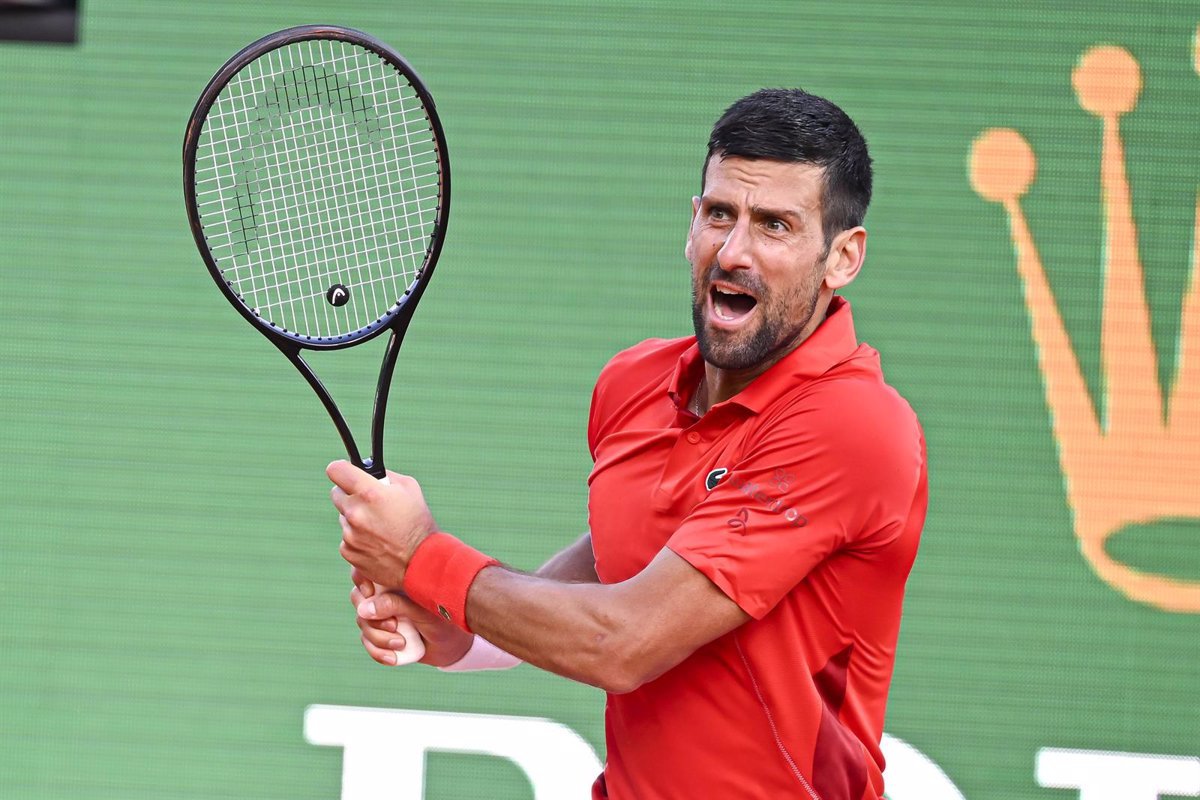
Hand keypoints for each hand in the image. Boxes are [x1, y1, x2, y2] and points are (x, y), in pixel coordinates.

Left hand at [329, 461, 436, 587]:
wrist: (422, 562)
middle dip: (350, 494)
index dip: (341, 469)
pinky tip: (378, 542)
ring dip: (356, 518)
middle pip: (336, 493)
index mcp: (369, 493)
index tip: (345, 472)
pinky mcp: (348, 551)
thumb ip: (385, 476)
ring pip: (344, 517)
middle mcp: (355, 512)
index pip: (336, 470)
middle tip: (368, 501)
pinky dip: (358, 538)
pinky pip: (347, 538)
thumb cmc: (419, 522)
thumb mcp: (409, 488)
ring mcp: (350, 534)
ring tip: (380, 526)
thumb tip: (369, 472)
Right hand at [351, 569, 472, 666]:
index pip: (367, 570)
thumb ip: (395, 605)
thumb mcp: (422, 610)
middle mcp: (385, 594)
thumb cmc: (443, 619)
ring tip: (400, 644)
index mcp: (396, 579)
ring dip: (378, 638)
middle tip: (393, 626)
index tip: (369, 593)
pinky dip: (377, 652)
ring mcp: (382, 615)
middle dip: (372, 617)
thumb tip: (363, 609)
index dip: (361, 579)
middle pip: (358, 598)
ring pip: (363, 623)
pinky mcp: (381, 635)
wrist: (452, 647)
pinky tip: (392, 658)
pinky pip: (367, 642)